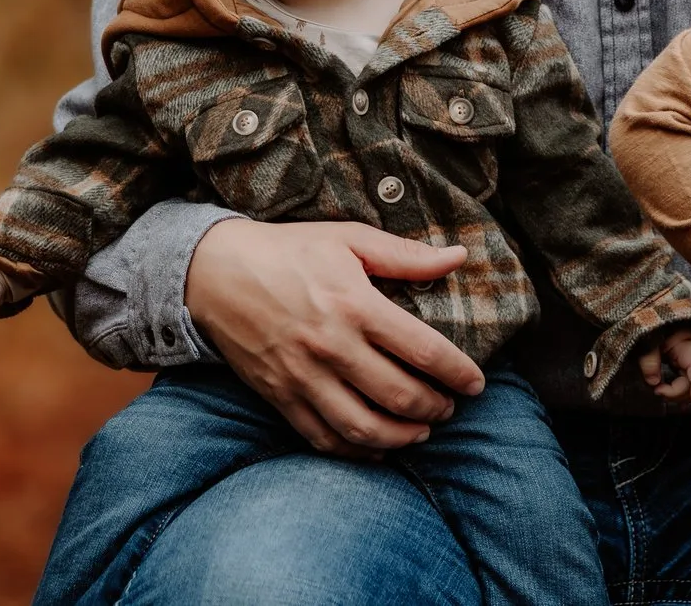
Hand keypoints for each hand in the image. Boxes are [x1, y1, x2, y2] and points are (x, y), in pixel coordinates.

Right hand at [185, 219, 483, 458]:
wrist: (213, 273)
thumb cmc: (288, 251)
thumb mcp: (348, 239)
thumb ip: (406, 255)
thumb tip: (458, 258)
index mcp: (355, 304)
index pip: (423, 350)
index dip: (458, 373)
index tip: (477, 383)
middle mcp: (331, 346)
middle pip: (399, 395)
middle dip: (437, 407)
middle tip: (452, 405)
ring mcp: (303, 377)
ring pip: (364, 427)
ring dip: (403, 437)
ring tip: (424, 430)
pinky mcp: (280, 397)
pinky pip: (324, 438)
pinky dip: (357, 452)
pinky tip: (379, 448)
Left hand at [637, 330, 690, 402]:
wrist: (661, 318)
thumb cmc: (657, 326)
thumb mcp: (650, 337)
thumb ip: (649, 357)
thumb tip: (653, 382)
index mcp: (689, 349)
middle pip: (690, 384)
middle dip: (675, 393)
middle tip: (656, 390)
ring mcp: (687, 367)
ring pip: (687, 388)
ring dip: (674, 395)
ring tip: (657, 391)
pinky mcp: (680, 370)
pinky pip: (682, 386)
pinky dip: (675, 394)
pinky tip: (669, 398)